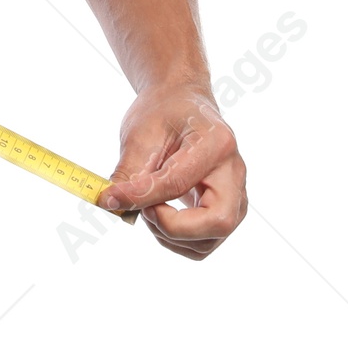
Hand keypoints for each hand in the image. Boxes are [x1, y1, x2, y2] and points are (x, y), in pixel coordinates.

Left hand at [96, 80, 245, 258]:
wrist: (182, 104)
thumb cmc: (163, 113)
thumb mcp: (142, 133)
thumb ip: (130, 171)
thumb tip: (110, 203)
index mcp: (216, 144)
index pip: (178, 182)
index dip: (142, 195)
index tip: (110, 198)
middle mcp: (235, 174)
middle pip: (217, 222)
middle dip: (172, 227)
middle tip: (142, 208)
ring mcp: (237, 197)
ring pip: (209, 241)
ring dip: (169, 236)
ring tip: (146, 205)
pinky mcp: (228, 212)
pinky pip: (204, 243)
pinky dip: (176, 240)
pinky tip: (158, 213)